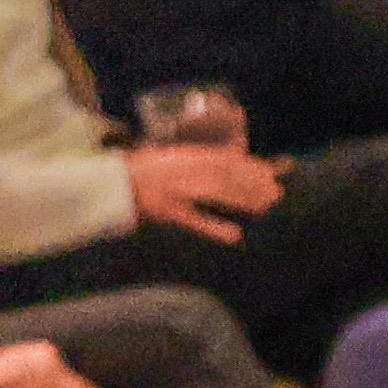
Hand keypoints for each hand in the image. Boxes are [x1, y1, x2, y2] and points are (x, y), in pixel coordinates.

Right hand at [123, 140, 284, 241]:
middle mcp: (184, 170)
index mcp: (185, 156)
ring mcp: (176, 191)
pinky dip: (215, 228)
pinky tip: (235, 235)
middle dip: (252, 184)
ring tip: (265, 207)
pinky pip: (195, 221)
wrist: (113, 185)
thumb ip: (202, 156)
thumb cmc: (145, 170)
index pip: (224, 159)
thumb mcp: (174, 156)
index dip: (248, 166)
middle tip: (275, 192)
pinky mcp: (168, 213)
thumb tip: (236, 152)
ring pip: (216, 194)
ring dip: (242, 200)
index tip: (268, 172)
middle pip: (225, 176)